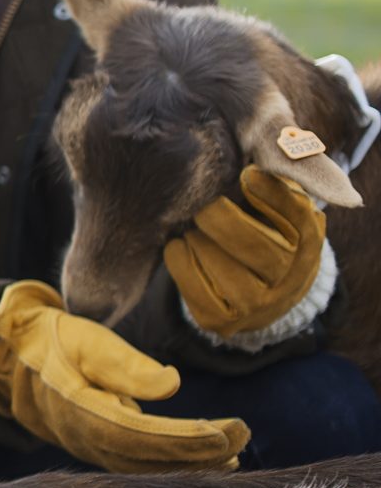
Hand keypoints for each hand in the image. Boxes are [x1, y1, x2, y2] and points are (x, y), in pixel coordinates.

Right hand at [0, 282, 249, 472]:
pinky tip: (201, 457)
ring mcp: (84, 446)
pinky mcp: (92, 445)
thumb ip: (125, 364)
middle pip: (146, 457)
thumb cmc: (52, 340)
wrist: (9, 355)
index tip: (227, 432)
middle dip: (197, 452)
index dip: (185, 439)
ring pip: (141, 465)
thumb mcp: (86, 339)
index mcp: (76, 409)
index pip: (139, 434)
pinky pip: (134, 462)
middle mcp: (79, 437)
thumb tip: (172, 385)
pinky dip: (169, 462)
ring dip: (187, 463)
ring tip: (232, 454)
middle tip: (242, 438)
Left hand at [164, 165, 329, 337]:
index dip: (270, 192)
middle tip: (202, 204)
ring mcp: (256, 305)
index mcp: (308, 243)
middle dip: (216, 216)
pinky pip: (189, 282)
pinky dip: (178, 257)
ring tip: (194, 228)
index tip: (246, 174)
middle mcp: (289, 278)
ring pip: (215, 261)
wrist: (260, 294)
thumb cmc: (265, 232)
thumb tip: (253, 167)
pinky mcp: (221, 320)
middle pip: (250, 241)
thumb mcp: (279, 207)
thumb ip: (274, 182)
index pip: (297, 214)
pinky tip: (182, 246)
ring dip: (196, 237)